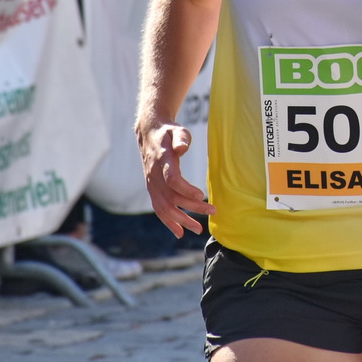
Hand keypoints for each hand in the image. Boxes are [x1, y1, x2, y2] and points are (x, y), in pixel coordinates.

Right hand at [138, 122, 214, 237]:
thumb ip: (181, 138)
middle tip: (212, 212)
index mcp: (162, 160)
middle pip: (172, 197)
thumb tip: (182, 148)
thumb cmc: (168, 132)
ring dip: (181, 220)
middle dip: (192, 208)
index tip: (201, 195)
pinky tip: (179, 232)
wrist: (149, 134)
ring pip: (164, 207)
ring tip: (198, 229)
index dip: (186, 189)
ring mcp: (152, 184)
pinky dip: (168, 222)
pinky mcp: (152, 189)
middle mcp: (154, 175)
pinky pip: (158, 209)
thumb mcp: (177, 130)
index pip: (172, 180)